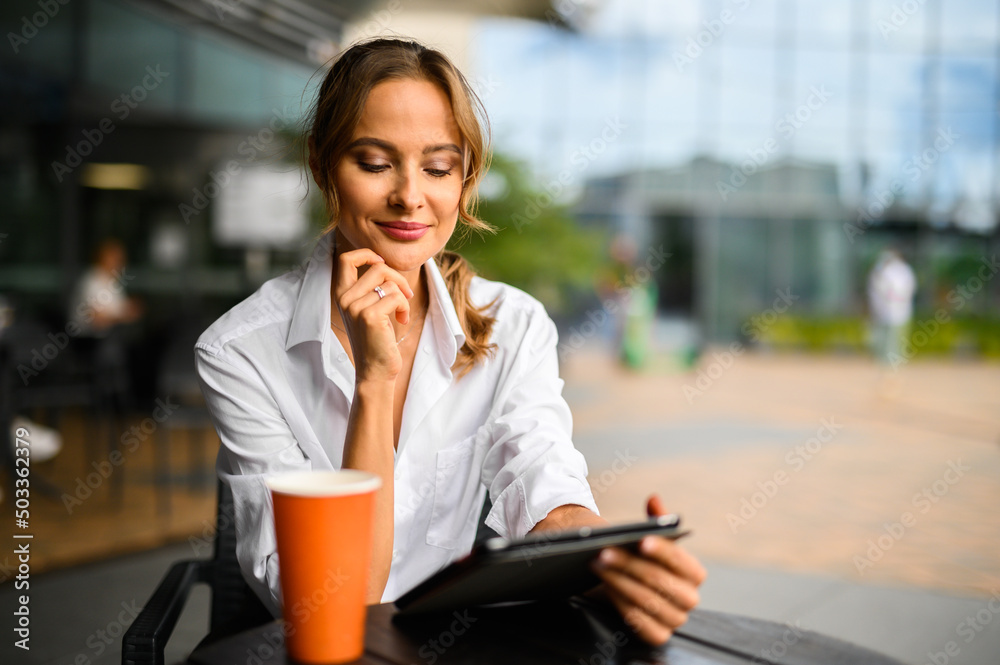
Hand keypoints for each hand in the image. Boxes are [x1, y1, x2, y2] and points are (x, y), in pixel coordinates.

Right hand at [333, 248, 413, 382]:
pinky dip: (404, 307)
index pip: (346, 259)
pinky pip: (396, 297)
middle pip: (377, 268)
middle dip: (398, 278)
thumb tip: (384, 264)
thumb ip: (369, 289)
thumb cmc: (375, 340)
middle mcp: (345, 299)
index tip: (381, 262)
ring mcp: (355, 307)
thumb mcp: (367, 310)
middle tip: (405, 294)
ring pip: (390, 284)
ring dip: (403, 298)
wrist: (374, 371)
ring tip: (400, 314)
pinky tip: (401, 321)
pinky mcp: (370, 316)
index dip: (366, 254)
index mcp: (341, 295)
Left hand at [591, 495, 706, 644]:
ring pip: (646, 600)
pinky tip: (607, 586)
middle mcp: (690, 598)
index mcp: (695, 573)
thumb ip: (656, 520)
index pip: (682, 562)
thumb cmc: (643, 561)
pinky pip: (640, 622)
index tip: (642, 540)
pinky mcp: (659, 635)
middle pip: (658, 580)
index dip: (662, 551)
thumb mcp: (651, 541)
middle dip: (629, 564)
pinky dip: (621, 603)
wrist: (632, 588)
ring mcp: (675, 619)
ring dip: (618, 581)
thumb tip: (654, 499)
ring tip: (598, 564)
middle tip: (604, 551)